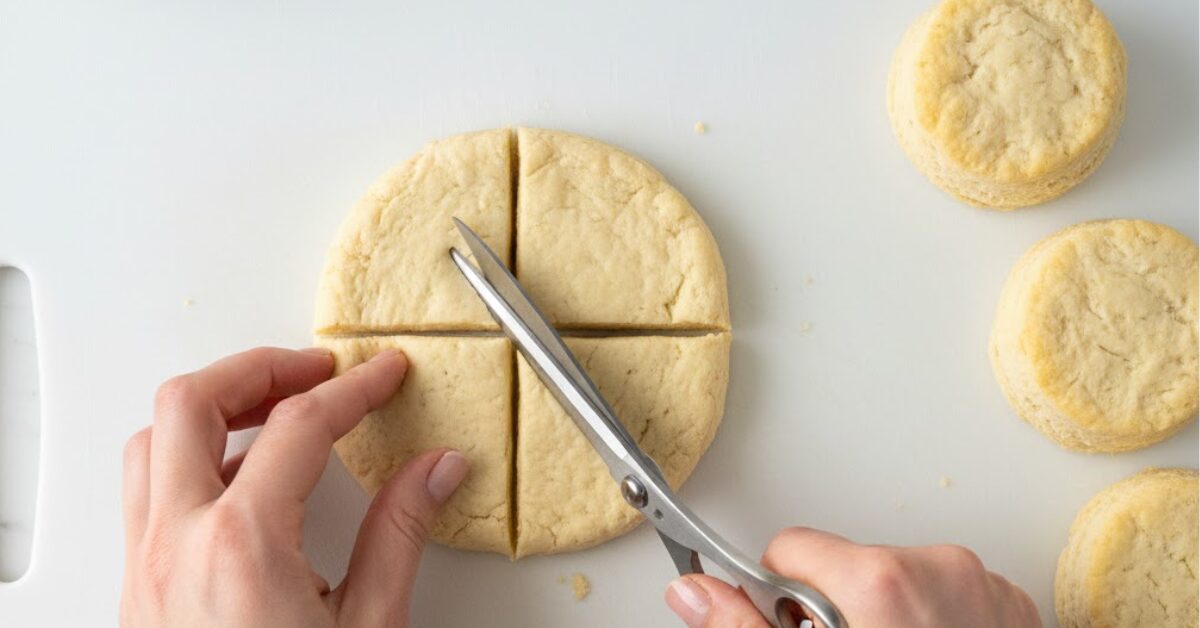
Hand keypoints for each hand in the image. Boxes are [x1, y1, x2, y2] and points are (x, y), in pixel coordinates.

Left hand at [121, 347, 468, 627]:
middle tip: (315, 370)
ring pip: (153, 441)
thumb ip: (401, 533)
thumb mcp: (369, 627)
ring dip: (211, 409)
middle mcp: (177, 542)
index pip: (299, 425)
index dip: (352, 388)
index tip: (382, 375)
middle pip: (191, 401)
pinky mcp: (136, 587)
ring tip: (271, 413)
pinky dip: (189, 458)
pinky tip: (238, 481)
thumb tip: (437, 469)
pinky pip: (145, 492)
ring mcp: (145, 563)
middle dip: (258, 367)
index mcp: (242, 544)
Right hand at [664, 527, 1040, 626]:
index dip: (781, 598)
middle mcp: (939, 567)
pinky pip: (952, 594)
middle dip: (837, 608)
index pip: (791, 549)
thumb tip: (694, 593)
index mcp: (880, 579)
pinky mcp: (1013, 606)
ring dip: (887, 616)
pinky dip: (935, 622)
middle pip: (848, 565)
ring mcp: (985, 587)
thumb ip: (743, 626)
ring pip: (901, 579)